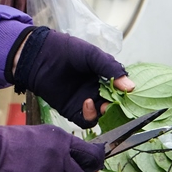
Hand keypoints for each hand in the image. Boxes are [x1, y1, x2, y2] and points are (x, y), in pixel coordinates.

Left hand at [11, 27, 134, 127]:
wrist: (40, 56)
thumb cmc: (66, 50)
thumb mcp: (93, 55)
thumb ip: (112, 70)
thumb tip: (131, 87)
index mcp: (104, 77)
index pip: (121, 90)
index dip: (126, 94)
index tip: (130, 95)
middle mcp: (96, 91)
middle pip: (114, 105)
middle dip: (118, 107)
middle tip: (118, 103)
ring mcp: (85, 102)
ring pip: (102, 115)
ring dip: (105, 112)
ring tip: (103, 104)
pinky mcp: (72, 111)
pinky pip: (86, 121)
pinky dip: (90, 116)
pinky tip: (87, 103)